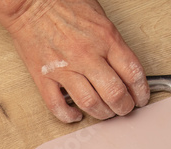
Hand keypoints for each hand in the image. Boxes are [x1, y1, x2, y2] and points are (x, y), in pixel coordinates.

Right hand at [0, 0, 148, 122]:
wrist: (29, 1)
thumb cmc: (63, 3)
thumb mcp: (99, 17)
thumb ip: (113, 42)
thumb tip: (124, 66)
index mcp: (106, 38)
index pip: (133, 73)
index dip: (141, 92)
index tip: (140, 98)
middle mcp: (87, 55)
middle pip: (114, 94)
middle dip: (124, 107)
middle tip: (124, 109)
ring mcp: (65, 68)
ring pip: (90, 103)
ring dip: (101, 113)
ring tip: (104, 113)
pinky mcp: (44, 77)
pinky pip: (58, 106)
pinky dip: (68, 116)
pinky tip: (75, 114)